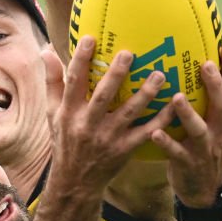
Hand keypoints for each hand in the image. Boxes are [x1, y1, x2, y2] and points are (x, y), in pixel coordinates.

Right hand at [51, 36, 165, 187]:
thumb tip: (47, 49)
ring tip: (159, 75)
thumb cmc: (65, 141)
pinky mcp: (124, 150)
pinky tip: (174, 105)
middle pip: (102, 97)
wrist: (75, 182)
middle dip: (115, 75)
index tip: (90, 38)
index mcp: (69, 113)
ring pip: (128, 113)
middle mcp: (88, 125)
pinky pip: (145, 133)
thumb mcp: (53, 113)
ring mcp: (107, 138)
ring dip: (145, 94)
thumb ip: (53, 81)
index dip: (80, 60)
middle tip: (129, 53)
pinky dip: (160, 120)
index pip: (73, 82)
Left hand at [149, 47, 221, 207]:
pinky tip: (155, 133)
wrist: (205, 193)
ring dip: (188, 113)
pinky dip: (167, 143)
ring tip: (176, 98)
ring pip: (198, 129)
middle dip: (215, 85)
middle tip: (205, 65)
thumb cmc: (208, 151)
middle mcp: (220, 132)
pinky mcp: (188, 164)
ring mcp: (205, 149)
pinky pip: (176, 153)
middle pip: (221, 105)